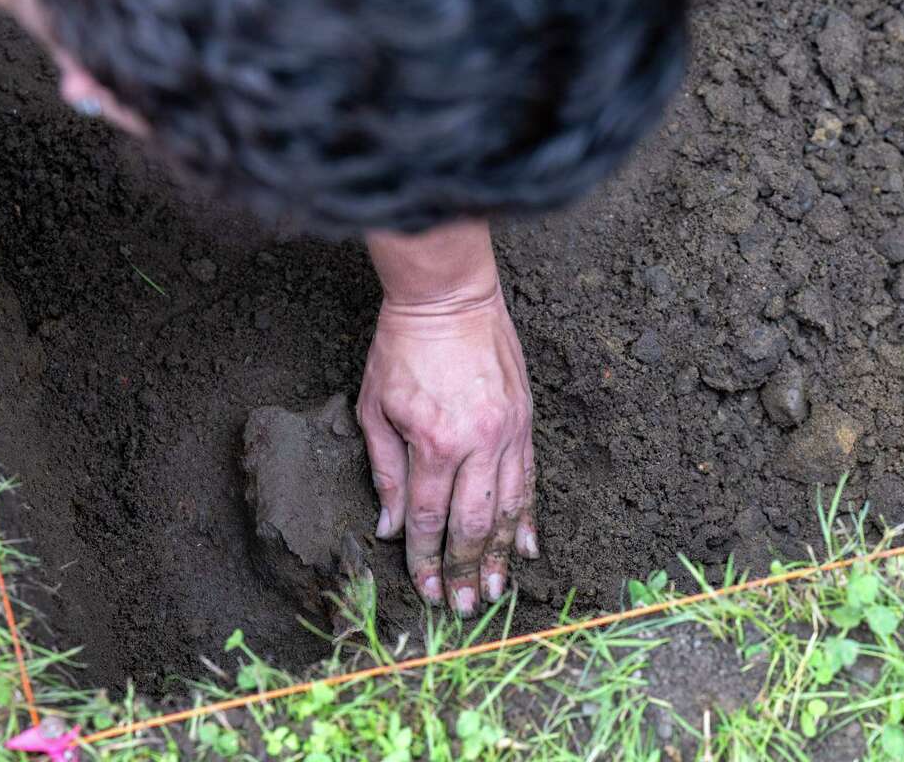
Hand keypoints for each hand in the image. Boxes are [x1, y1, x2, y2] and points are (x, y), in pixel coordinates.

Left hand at [358, 222, 537, 615]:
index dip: (425, 558)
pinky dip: (528, 516)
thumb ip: (382, 469)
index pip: (427, 517)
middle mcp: (476, 444)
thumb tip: (388, 526)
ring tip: (496, 591)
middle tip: (463, 607)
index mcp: (433, 442)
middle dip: (466, 570)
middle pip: (472, 524)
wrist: (450, 297)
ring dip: (501, 555)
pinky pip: (530, 479)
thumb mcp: (374, 406)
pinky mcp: (526, 421)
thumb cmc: (402, 348)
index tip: (426, 589)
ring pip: (508, 509)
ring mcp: (508, 433)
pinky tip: (527, 546)